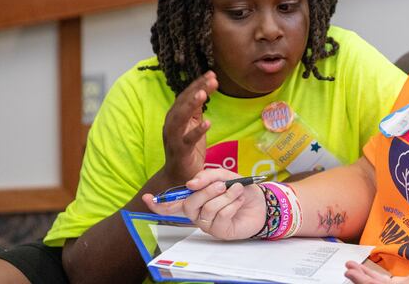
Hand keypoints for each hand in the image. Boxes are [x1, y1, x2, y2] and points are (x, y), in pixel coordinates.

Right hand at [144, 168, 266, 239]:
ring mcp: (208, 224)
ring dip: (225, 196)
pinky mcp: (220, 232)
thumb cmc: (240, 189)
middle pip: (189, 204)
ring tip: (237, 191)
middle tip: (222, 184)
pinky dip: (233, 204)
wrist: (262, 201)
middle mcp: (197, 213)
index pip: (172, 204)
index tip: (146, 197)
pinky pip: (221, 216)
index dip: (158, 203)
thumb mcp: (225, 176)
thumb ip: (208, 176)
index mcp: (195, 199)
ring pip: (206, 209)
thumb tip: (190, 183)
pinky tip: (239, 202)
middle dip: (206, 191)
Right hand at [162, 71, 217, 182]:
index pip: (186, 96)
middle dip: (197, 89)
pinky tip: (208, 123)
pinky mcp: (179, 152)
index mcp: (175, 117)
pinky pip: (187, 140)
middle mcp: (171, 124)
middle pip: (183, 103)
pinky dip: (196, 131)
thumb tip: (204, 90)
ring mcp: (174, 138)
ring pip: (180, 118)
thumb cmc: (188, 150)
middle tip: (211, 78)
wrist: (179, 177)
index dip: (198, 84)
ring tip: (203, 94)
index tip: (212, 74)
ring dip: (191, 105)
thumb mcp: (193, 125)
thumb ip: (196, 110)